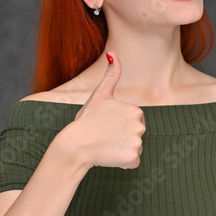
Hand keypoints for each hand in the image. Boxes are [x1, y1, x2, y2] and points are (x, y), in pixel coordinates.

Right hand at [65, 51, 144, 169]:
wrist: (74, 144)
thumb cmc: (86, 120)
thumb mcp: (99, 95)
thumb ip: (111, 75)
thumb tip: (112, 53)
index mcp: (136, 110)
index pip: (134, 123)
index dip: (120, 126)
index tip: (106, 125)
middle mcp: (140, 124)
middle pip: (137, 136)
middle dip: (123, 138)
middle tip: (105, 137)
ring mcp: (137, 141)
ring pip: (135, 149)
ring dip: (122, 151)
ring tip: (107, 146)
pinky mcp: (133, 157)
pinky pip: (133, 163)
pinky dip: (123, 163)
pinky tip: (110, 156)